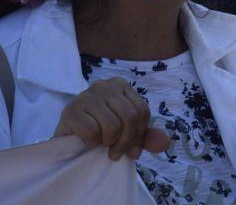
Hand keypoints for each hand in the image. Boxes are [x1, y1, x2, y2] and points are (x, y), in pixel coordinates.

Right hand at [54, 79, 169, 160]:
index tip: (132, 152)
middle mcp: (105, 85)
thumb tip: (165, 143)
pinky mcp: (71, 111)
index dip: (140, 135)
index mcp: (121, 86)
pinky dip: (93, 142)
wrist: (66, 138)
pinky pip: (92, 131)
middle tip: (116, 154)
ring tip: (102, 145)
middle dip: (126, 141)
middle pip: (130, 116)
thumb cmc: (98, 131)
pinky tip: (88, 142)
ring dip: (109, 142)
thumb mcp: (125, 131)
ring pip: (112, 125)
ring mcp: (86, 96)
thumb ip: (146, 136)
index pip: (142, 110)